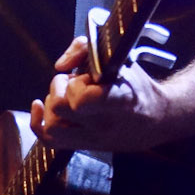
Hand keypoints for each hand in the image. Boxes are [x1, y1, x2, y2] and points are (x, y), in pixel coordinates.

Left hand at [30, 38, 166, 152]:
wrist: (157, 119)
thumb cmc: (136, 84)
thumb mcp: (119, 57)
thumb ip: (85, 48)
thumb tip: (60, 65)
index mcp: (118, 99)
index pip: (82, 101)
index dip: (74, 86)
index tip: (85, 77)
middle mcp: (104, 123)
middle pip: (60, 108)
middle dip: (59, 87)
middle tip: (72, 81)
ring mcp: (94, 139)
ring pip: (51, 127)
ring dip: (51, 105)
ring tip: (66, 95)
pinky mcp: (85, 146)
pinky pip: (49, 141)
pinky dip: (38, 123)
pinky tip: (40, 105)